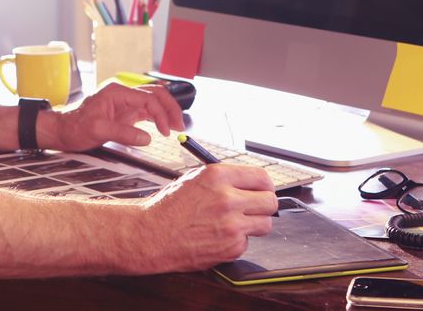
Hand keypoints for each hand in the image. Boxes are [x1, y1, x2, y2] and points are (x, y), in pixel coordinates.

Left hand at [40, 82, 183, 151]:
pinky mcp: (124, 113)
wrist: (62, 130)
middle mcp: (123, 94)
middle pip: (155, 94)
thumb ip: (122, 133)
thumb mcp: (97, 130)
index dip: (161, 113)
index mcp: (117, 92)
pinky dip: (158, 117)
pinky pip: (146, 111)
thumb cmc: (74, 127)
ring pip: (153, 101)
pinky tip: (164, 127)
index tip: (166, 131)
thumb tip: (146, 138)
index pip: (148, 98)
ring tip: (175, 127)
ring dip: (166, 111)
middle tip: (179, 126)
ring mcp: (124, 103)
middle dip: (170, 108)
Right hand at [128, 164, 276, 272]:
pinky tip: (217, 237)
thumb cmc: (169, 208)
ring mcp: (231, 224)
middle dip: (264, 205)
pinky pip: (247, 242)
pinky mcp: (231, 247)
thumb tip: (249, 183)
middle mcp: (227, 198)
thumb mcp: (194, 180)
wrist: (152, 235)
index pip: (261, 177)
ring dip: (254, 224)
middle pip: (270, 201)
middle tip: (254, 209)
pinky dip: (236, 241)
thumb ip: (224, 179)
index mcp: (218, 176)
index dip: (264, 185)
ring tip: (234, 224)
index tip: (263, 190)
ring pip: (265, 223)